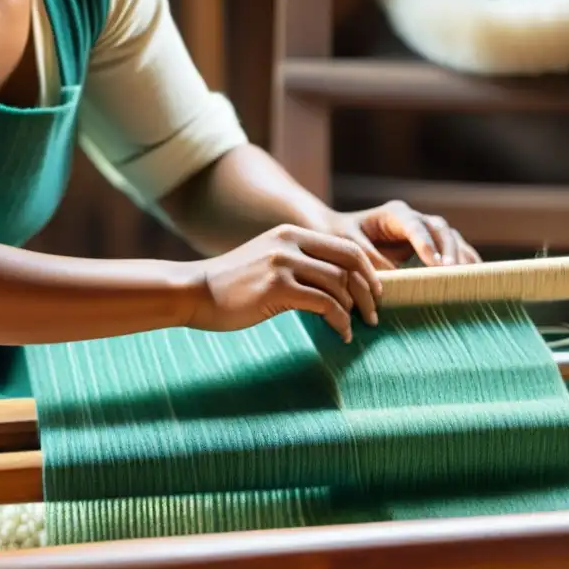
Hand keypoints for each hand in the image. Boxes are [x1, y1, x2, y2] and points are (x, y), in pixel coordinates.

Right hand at [187, 224, 382, 342]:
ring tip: (355, 327)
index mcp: (291, 234)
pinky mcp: (277, 288)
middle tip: (374, 313)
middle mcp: (290, 243)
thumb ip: (298, 264)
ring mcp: (283, 264)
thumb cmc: (231, 286)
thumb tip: (335, 286)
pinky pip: (324, 304)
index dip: (368, 271)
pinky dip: (339, 322)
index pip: (346, 246)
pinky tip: (340, 334)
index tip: (375, 293)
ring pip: (339, 283)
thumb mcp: (268, 262)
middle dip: (369, 289)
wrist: (194, 292)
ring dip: (354, 309)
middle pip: (350, 261)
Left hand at [328, 200, 480, 268]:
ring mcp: (424, 231)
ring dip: (461, 256)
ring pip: (451, 237)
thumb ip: (369, 259)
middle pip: (439, 229)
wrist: (339, 234)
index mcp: (393, 213)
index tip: (433, 262)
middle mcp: (413, 219)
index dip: (425, 243)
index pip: (414, 225)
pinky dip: (464, 261)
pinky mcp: (429, 245)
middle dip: (448, 249)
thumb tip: (392, 278)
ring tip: (470, 277)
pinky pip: (452, 250)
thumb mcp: (350, 246)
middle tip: (451, 271)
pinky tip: (475, 277)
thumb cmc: (340, 237)